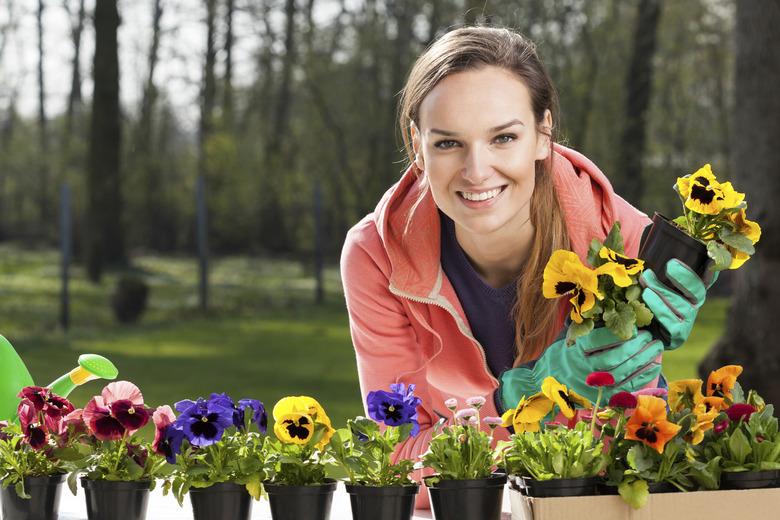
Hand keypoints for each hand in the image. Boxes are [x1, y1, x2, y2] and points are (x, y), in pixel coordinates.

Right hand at [499, 327, 661, 411]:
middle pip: (613, 358)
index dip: (618, 333)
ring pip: (623, 373)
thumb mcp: (570, 336)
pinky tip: (654, 366)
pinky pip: (627, 389)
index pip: (597, 341)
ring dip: (643, 360)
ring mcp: (592, 387)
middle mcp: (582, 371)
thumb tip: (613, 306)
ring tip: (656, 347)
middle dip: (635, 346)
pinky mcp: (602, 399)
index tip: (633, 325)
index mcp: (573, 352)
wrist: (547, 382)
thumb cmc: (564, 354)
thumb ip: (588, 324)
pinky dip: (643, 377)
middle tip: (650, 335)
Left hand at [639, 259, 714, 349]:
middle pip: (697, 291)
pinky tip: (647, 296)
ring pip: (681, 305)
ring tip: (646, 279)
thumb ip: (654, 271)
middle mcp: (693, 305)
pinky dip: (658, 307)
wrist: (636, 331)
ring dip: (662, 290)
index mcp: (690, 291)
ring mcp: (688, 321)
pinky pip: (671, 322)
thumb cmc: (643, 301)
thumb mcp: (649, 283)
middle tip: (671, 264)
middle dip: (685, 276)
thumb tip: (648, 249)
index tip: (712, 258)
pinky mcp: (678, 335)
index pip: (706, 279)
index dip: (712, 270)